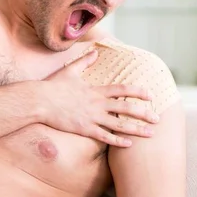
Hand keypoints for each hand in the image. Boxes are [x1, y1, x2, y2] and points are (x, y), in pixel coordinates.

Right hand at [41, 49, 159, 146]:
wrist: (39, 101)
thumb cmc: (52, 87)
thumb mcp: (70, 71)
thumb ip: (84, 62)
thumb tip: (95, 52)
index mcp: (95, 91)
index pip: (122, 90)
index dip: (138, 92)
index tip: (150, 95)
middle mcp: (97, 104)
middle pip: (126, 109)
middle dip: (144, 113)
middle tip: (158, 118)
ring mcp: (91, 118)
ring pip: (119, 125)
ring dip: (137, 129)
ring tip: (151, 134)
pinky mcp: (84, 129)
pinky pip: (104, 137)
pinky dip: (117, 141)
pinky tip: (129, 144)